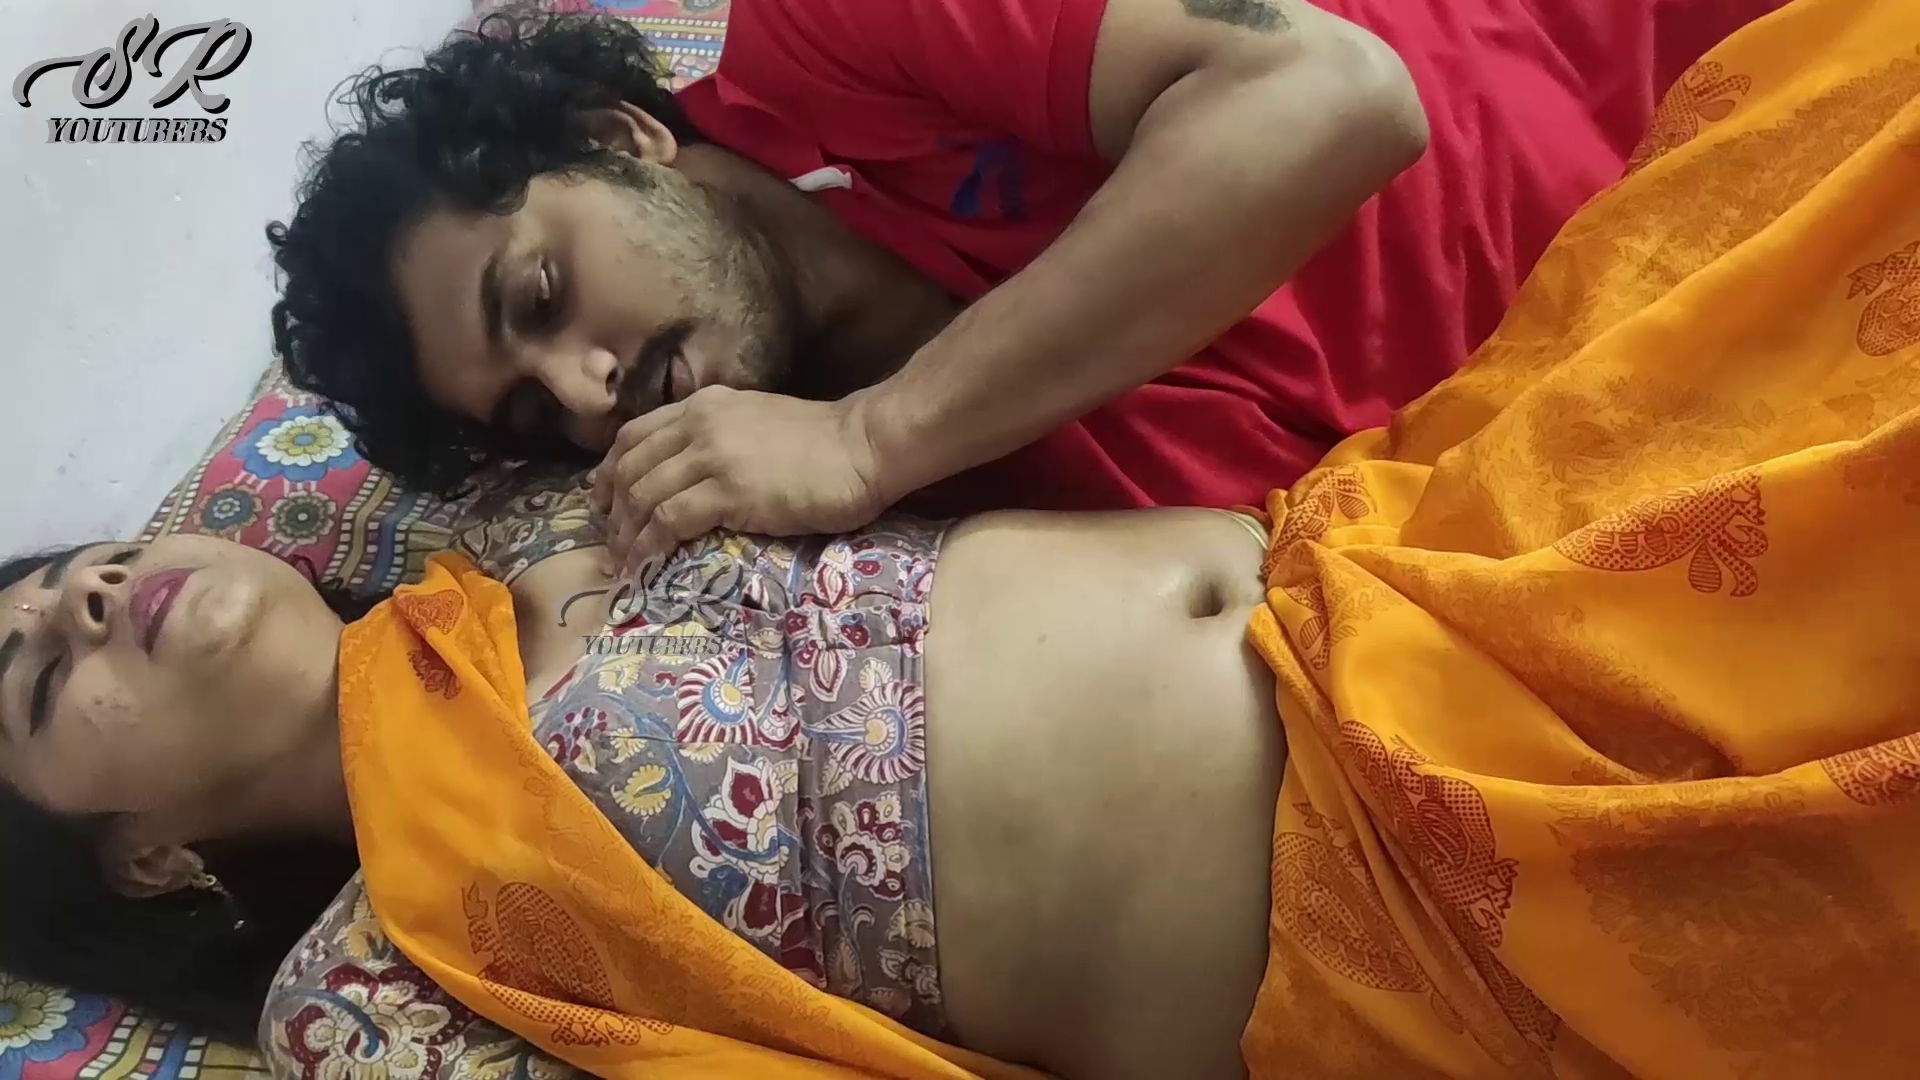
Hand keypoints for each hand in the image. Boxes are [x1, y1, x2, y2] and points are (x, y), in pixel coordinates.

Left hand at [589, 386, 890, 575]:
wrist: (862, 448)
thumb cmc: (822, 444)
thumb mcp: (756, 423)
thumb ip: (719, 438)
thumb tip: (694, 473)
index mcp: (703, 406)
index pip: (634, 435)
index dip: (609, 471)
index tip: (603, 501)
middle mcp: (698, 425)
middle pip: (629, 467)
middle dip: (611, 509)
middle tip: (611, 543)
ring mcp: (712, 457)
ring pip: (643, 495)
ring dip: (627, 534)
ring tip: (625, 563)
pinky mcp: (730, 492)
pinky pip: (669, 521)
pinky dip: (649, 546)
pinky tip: (645, 566)